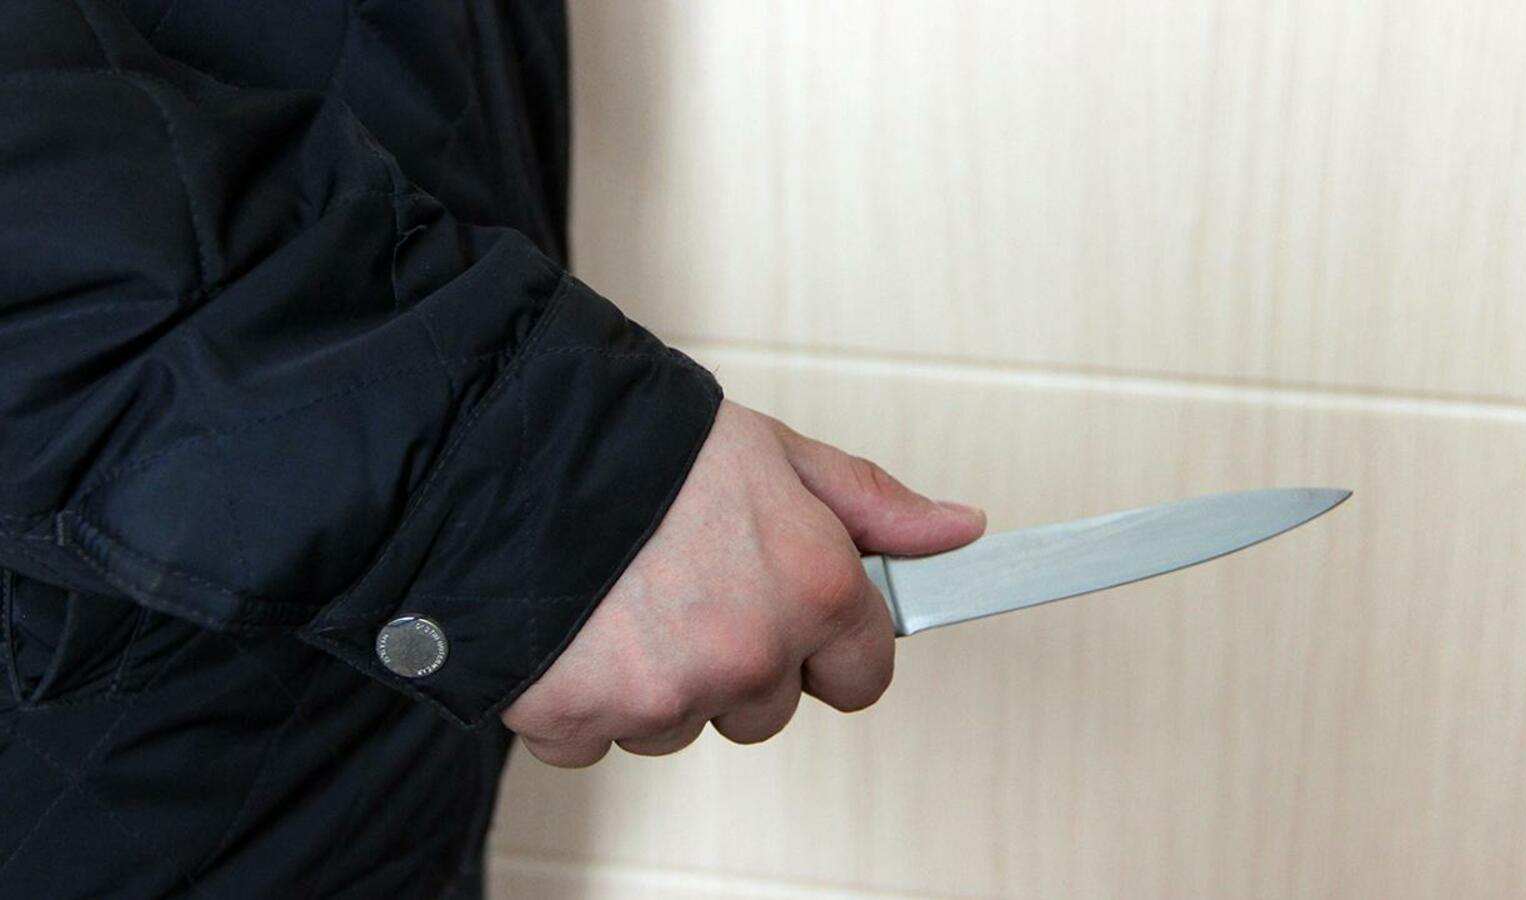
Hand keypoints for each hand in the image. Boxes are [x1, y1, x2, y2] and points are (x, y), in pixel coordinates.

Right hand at [500, 400, 985, 765]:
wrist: (510, 439)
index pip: (862, 676)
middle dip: (737, 661)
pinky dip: (580, 697)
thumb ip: (872, 504)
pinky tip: (572, 627)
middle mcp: (750, 653)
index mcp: (814, 588)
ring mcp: (664, 694)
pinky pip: (596, 740)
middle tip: (685, 586)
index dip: (830, 646)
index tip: (797, 622)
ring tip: (620, 595)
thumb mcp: (778, 453)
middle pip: (767, 710)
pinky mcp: (581, 718)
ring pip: (681, 725)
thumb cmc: (648, 441)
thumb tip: (958, 530)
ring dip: (657, 680)